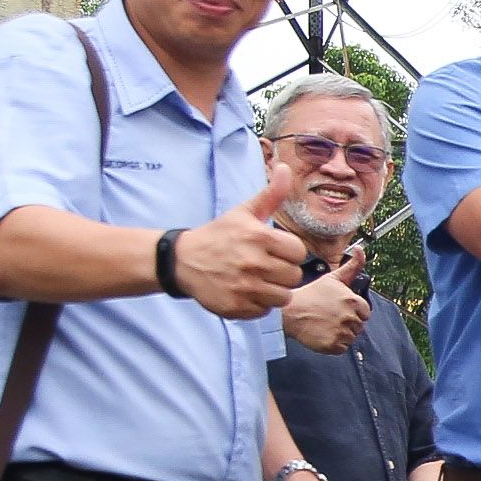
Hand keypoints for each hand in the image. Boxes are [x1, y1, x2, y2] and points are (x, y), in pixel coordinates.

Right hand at [176, 172, 309, 316]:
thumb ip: (271, 194)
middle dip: (282, 272)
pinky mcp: (235, 307)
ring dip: (273, 290)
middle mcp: (252, 263)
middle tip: (264, 266)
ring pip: (283, 297)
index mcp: (258, 237)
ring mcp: (243, 287)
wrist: (183, 260)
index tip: (274, 250)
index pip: (298, 252)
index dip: (289, 252)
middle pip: (293, 277)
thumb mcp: (244, 212)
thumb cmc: (219, 235)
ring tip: (258, 280)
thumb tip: (284, 169)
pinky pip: (264, 311)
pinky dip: (258, 304)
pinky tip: (246, 291)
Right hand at [282, 251, 370, 352]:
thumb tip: (361, 250)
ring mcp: (341, 332)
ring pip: (351, 337)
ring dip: (341, 333)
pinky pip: (341, 348)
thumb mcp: (333, 278)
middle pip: (359, 325)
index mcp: (353, 301)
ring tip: (325, 324)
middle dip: (347, 322)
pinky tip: (322, 333)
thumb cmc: (311, 294)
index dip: (353, 310)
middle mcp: (349, 317)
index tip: (338, 308)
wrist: (289, 312)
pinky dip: (333, 344)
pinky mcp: (332, 345)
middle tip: (329, 316)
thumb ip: (352, 266)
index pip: (365, 312)